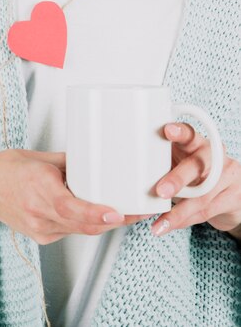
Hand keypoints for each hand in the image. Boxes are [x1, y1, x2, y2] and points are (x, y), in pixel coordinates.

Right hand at [0, 149, 153, 244]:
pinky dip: (87, 224)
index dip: (96, 213)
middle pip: (84, 224)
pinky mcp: (42, 237)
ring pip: (82, 230)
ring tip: (129, 211)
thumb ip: (72, 162)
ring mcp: (40, 228)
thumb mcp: (42, 158)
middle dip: (116, 219)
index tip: (117, 212)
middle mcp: (39, 212)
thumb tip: (99, 159)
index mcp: (38, 188)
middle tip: (140, 209)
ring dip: (106, 222)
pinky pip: (72, 232)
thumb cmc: (8, 170)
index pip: (70, 207)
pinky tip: (99, 214)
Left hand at [150, 122, 240, 238]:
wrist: (228, 192)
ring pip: (202, 195)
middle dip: (177, 180)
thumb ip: (160, 161)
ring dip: (178, 212)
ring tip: (160, 224)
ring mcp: (227, 176)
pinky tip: (170, 226)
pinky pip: (206, 211)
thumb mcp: (178, 160)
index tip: (167, 130)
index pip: (189, 133)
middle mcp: (214, 156)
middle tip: (160, 191)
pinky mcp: (234, 197)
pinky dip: (185, 220)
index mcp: (196, 142)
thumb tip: (125, 174)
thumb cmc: (192, 171)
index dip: (180, 132)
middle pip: (196, 166)